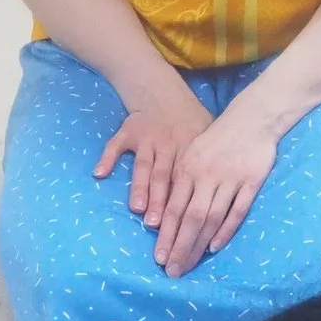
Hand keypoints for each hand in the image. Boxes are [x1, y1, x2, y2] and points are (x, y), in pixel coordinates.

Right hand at [94, 90, 215, 230]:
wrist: (164, 95)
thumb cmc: (190, 124)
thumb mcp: (206, 136)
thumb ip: (209, 164)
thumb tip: (220, 200)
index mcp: (189, 149)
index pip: (185, 181)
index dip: (182, 203)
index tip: (181, 226)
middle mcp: (168, 144)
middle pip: (163, 176)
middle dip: (159, 201)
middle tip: (155, 224)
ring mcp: (147, 138)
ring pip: (143, 165)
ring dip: (140, 187)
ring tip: (137, 208)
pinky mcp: (129, 131)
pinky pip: (116, 145)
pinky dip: (107, 157)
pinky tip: (99, 173)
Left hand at [156, 116, 279, 277]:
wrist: (250, 119)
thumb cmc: (216, 140)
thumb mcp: (191, 154)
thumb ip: (180, 183)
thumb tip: (164, 216)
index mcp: (187, 169)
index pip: (174, 208)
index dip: (166, 235)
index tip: (159, 258)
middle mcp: (206, 176)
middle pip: (190, 218)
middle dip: (179, 247)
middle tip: (172, 271)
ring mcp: (230, 179)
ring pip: (211, 218)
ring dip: (199, 244)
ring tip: (189, 265)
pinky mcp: (251, 182)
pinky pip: (237, 211)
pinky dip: (226, 230)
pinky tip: (214, 247)